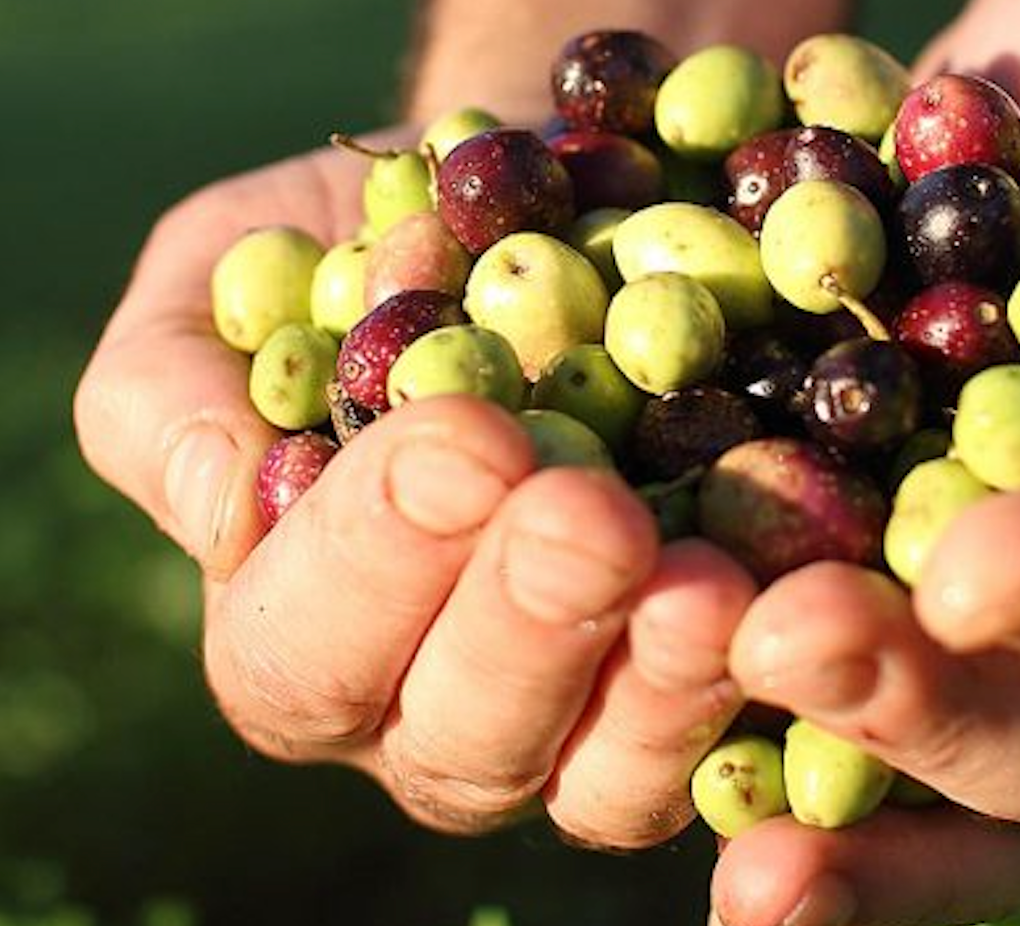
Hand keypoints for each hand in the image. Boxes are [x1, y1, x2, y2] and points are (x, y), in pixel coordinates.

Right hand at [73, 136, 756, 847]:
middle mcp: (434, 710)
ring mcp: (581, 723)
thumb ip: (172, 388)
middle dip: (525, 626)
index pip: (305, 642)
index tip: (462, 437)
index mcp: (300, 628)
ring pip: (604, 780)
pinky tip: (798, 604)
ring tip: (705, 584)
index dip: (374, 559)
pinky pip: (737, 740)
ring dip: (655, 691)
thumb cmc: (370, 257)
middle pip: (464, 739)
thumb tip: (220, 497)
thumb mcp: (228, 278)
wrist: (547, 233)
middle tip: (589, 516)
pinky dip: (766, 680)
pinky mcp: (701, 696)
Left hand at [712, 3, 1019, 923]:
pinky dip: (734, 721)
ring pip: (947, 755)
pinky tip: (638, 738)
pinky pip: (819, 669)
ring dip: (837, 794)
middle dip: (936, 706)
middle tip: (786, 650)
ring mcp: (997, 597)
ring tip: (739, 857)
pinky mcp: (872, 567)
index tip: (975, 579)